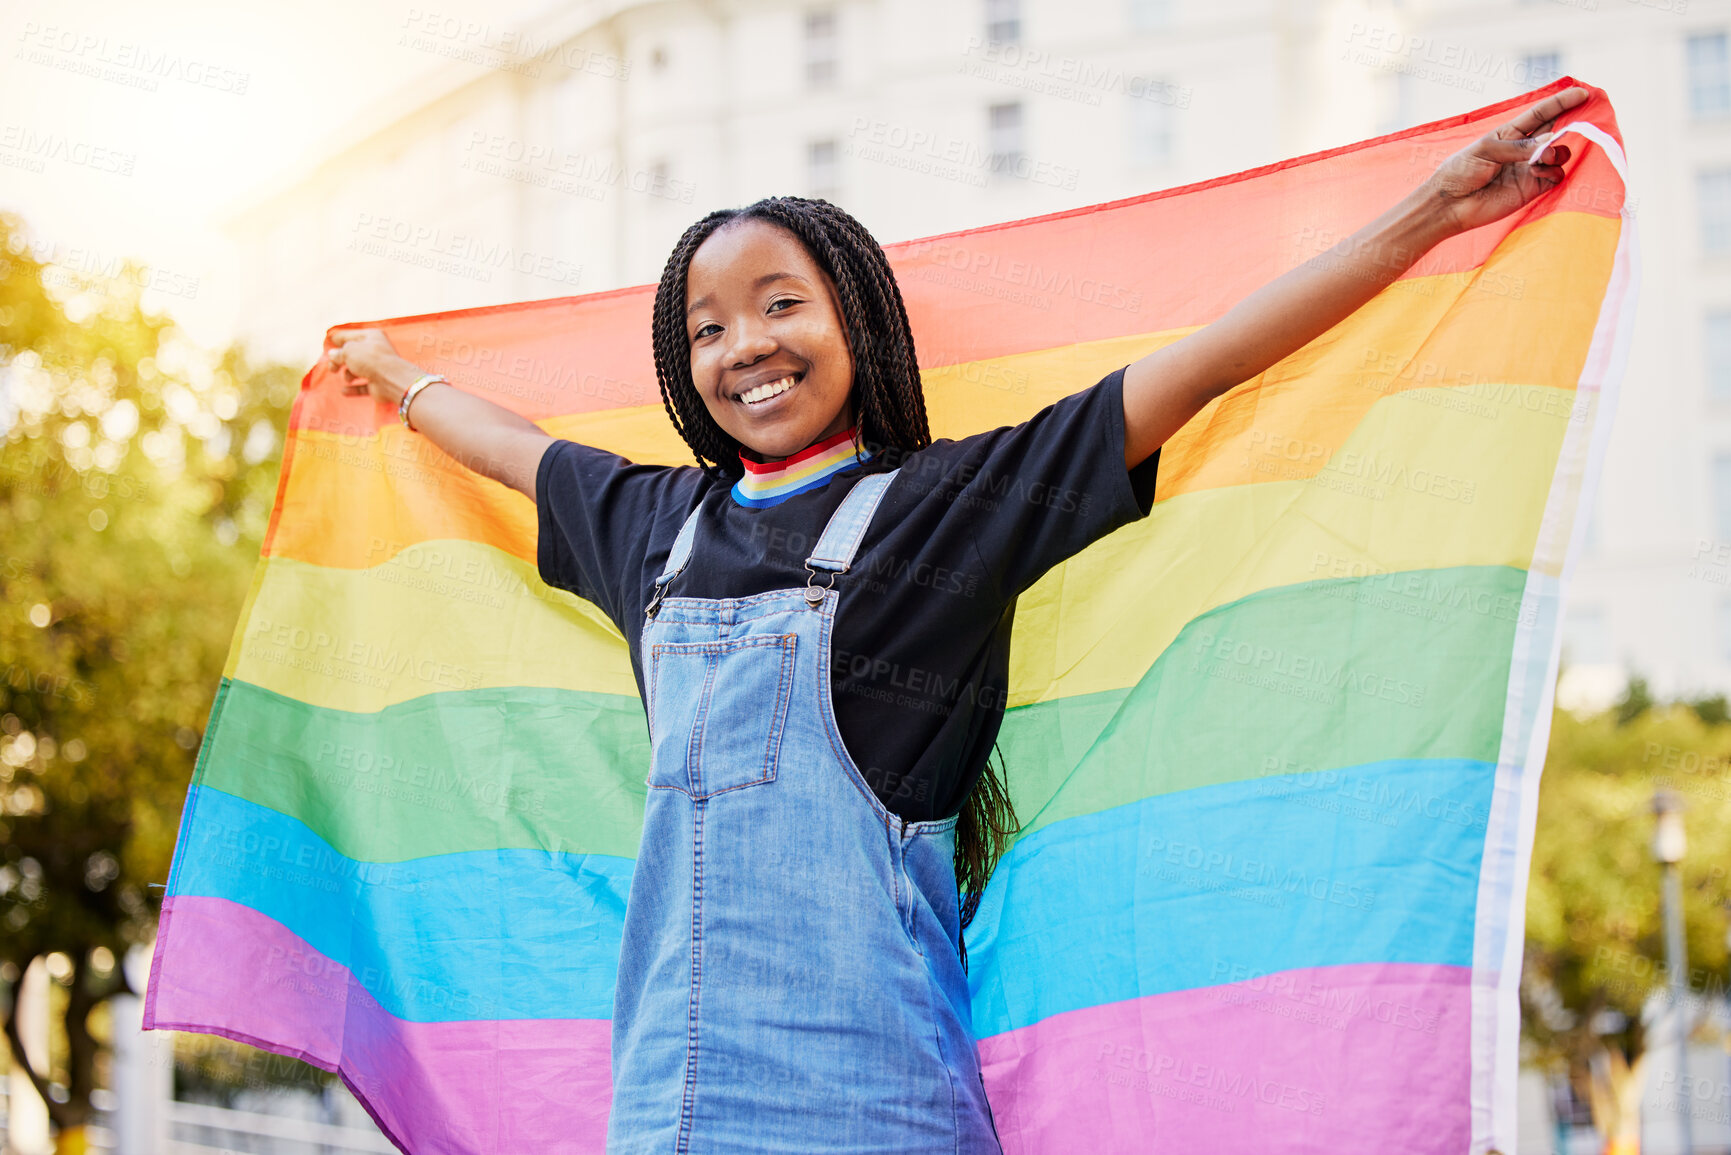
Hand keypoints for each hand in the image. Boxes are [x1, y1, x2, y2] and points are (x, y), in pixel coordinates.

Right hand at [325, 329, 416, 403]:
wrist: (391, 380)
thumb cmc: (370, 359)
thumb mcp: (348, 351)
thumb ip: (338, 353)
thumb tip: (332, 355)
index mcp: (371, 336)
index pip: (350, 335)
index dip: (338, 339)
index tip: (328, 341)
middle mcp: (376, 351)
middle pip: (352, 354)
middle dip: (339, 361)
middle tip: (332, 368)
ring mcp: (378, 368)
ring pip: (357, 370)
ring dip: (348, 374)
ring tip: (348, 378)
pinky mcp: (378, 384)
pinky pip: (363, 386)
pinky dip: (354, 389)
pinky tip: (344, 391)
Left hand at [1422, 85, 1588, 234]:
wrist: (1451, 205)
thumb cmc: (1461, 171)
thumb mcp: (1486, 150)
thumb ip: (1519, 146)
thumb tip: (1551, 142)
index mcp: (1510, 133)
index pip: (1541, 114)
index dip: (1561, 102)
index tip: (1582, 93)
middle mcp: (1523, 149)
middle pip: (1555, 131)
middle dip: (1571, 123)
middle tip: (1580, 121)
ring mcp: (1529, 169)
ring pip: (1559, 154)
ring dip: (1558, 151)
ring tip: (1543, 156)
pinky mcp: (1532, 188)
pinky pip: (1555, 176)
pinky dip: (1553, 171)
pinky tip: (1537, 171)